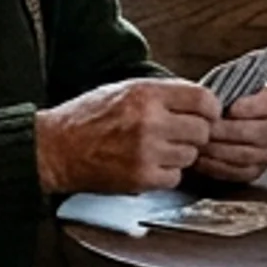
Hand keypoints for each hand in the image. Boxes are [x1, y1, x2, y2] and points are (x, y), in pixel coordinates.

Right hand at [37, 77, 217, 193]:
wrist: (56, 148)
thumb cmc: (87, 118)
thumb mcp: (124, 89)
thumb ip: (161, 94)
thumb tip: (198, 101)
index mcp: (146, 94)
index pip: (202, 99)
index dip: (210, 109)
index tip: (207, 115)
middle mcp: (149, 121)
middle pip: (202, 130)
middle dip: (194, 134)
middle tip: (179, 135)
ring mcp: (146, 151)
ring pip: (190, 156)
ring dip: (179, 155)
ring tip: (157, 149)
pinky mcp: (141, 177)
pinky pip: (175, 177)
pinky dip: (166, 174)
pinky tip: (148, 165)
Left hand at [191, 83, 266, 182]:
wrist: (215, 120)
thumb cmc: (220, 99)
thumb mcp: (226, 85)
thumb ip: (228, 86)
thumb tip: (218, 97)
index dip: (253, 107)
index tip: (231, 107)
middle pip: (260, 133)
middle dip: (230, 131)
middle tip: (207, 128)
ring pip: (247, 155)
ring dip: (221, 149)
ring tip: (201, 142)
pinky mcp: (255, 171)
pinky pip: (238, 172)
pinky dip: (217, 165)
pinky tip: (201, 157)